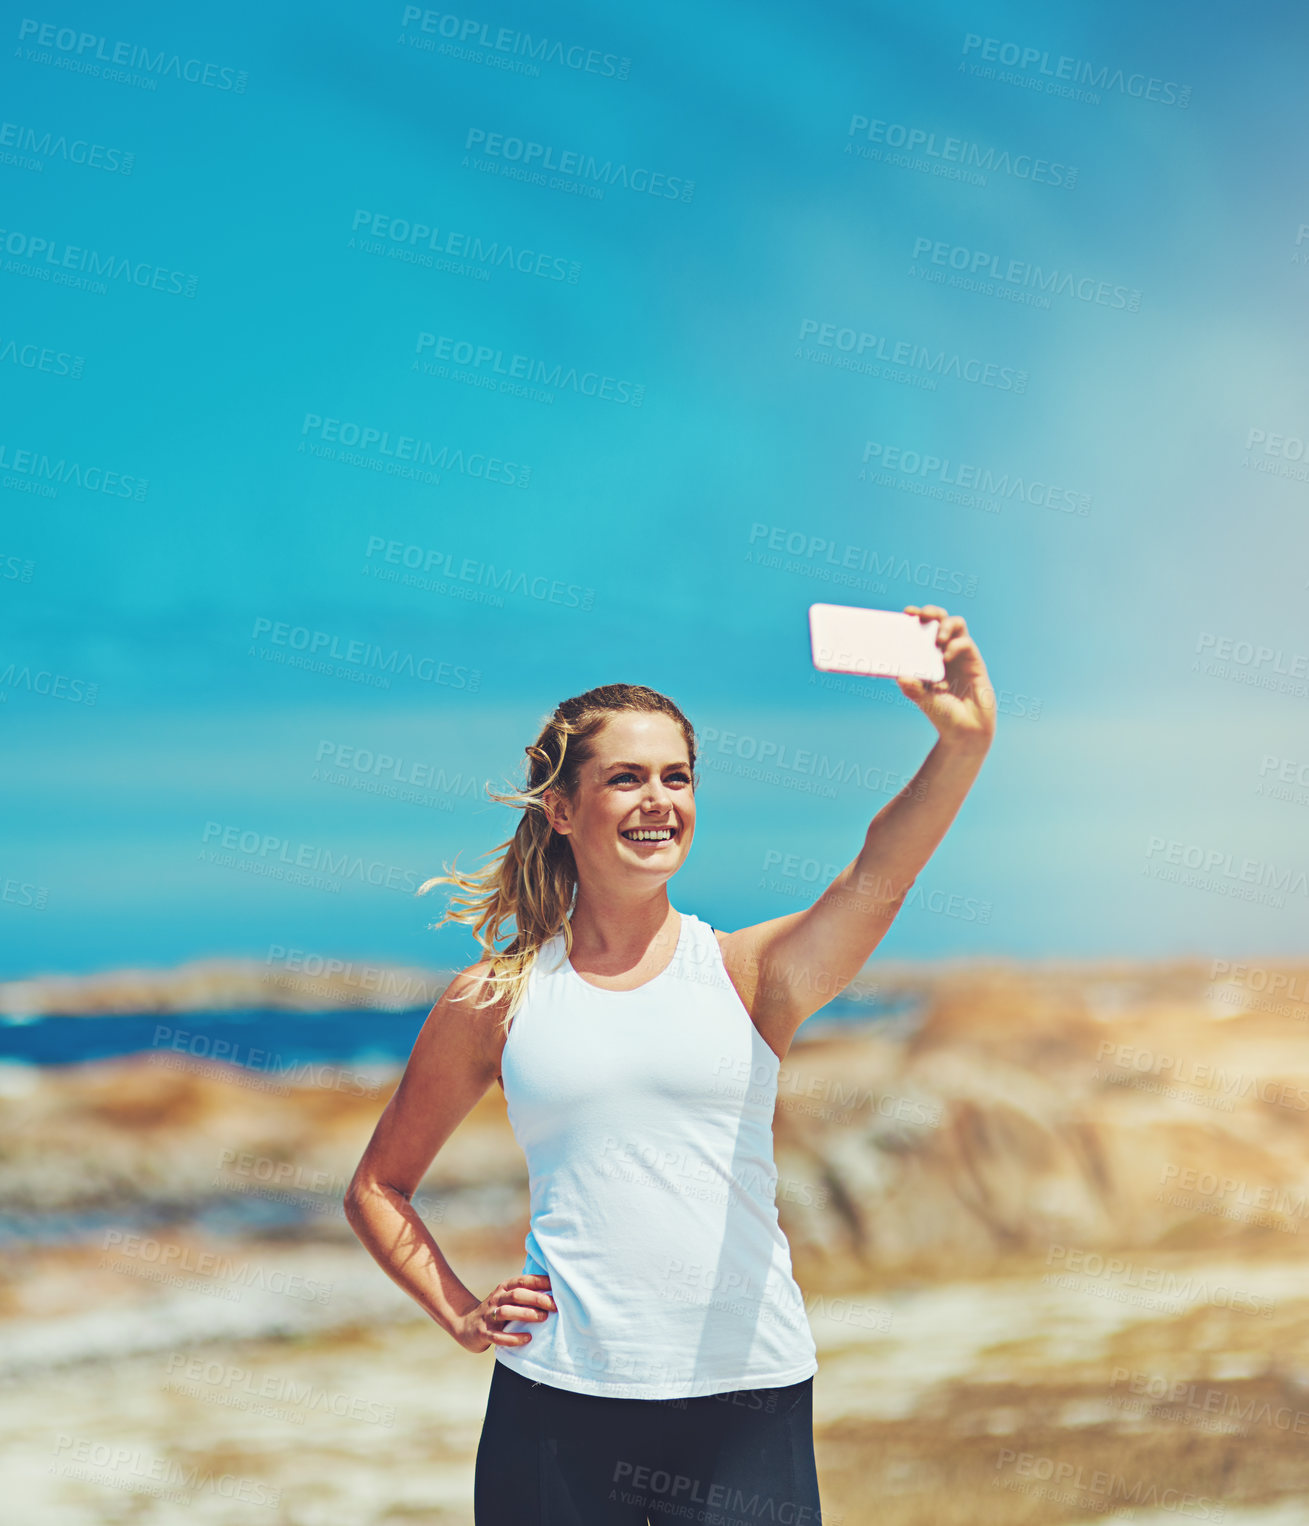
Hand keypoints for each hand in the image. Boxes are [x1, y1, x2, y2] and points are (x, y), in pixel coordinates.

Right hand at [452, 1273, 556, 1352]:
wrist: (466, 1325)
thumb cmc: (497, 1311)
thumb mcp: (508, 1298)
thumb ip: (525, 1294)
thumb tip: (555, 1291)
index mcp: (504, 1288)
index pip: (523, 1280)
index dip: (540, 1282)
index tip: (557, 1286)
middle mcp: (496, 1299)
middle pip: (517, 1294)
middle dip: (537, 1298)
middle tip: (555, 1305)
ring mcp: (488, 1316)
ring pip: (506, 1311)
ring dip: (526, 1314)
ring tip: (543, 1318)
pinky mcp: (483, 1333)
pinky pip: (498, 1336)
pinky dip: (514, 1337)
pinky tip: (527, 1338)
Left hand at [896, 606, 995, 748]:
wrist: (966, 731)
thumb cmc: (941, 713)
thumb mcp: (922, 699)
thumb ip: (913, 688)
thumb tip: (901, 676)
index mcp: (927, 656)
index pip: (921, 629)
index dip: (915, 617)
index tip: (906, 613)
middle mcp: (943, 651)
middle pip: (939, 619)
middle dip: (930, 611)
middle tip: (921, 615)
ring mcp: (959, 654)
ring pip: (956, 624)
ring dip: (945, 625)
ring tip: (937, 640)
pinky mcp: (974, 661)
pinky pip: (966, 643)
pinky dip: (955, 646)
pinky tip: (946, 657)